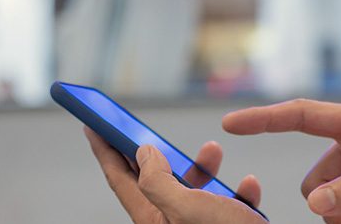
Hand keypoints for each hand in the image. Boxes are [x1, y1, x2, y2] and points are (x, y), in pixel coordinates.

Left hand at [85, 127, 264, 223]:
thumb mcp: (186, 209)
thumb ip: (158, 180)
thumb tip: (144, 153)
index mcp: (152, 220)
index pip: (119, 180)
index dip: (104, 151)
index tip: (92, 126)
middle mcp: (171, 223)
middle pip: (154, 180)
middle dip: (155, 152)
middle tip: (142, 128)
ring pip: (193, 189)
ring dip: (203, 167)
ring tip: (213, 151)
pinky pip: (227, 205)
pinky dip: (237, 192)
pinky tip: (248, 185)